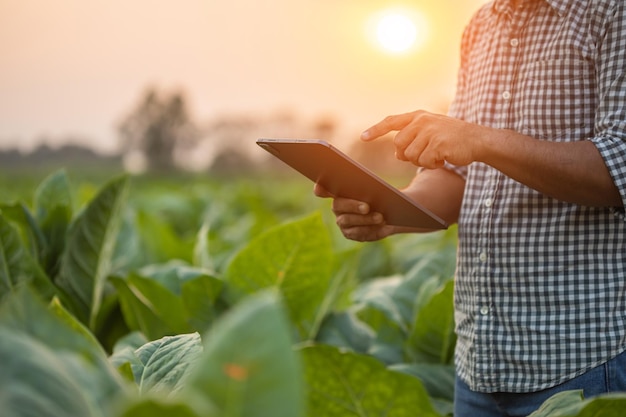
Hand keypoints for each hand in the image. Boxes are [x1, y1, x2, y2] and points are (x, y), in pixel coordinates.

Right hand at [313, 183, 395, 241]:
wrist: (390, 211)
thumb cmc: (380, 193)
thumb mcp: (377, 184)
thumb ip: (367, 180)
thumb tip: (363, 171)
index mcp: (337, 191)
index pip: (322, 188)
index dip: (320, 187)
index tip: (321, 187)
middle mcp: (336, 207)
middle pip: (338, 206)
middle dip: (353, 206)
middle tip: (367, 205)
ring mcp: (343, 222)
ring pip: (348, 222)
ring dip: (365, 220)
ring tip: (380, 216)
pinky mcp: (352, 234)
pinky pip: (359, 234)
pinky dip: (371, 230)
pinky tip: (382, 226)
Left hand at [361, 110, 485, 167]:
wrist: (477, 140)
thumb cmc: (452, 139)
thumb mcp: (430, 133)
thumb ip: (412, 138)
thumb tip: (397, 154)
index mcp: (418, 116)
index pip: (391, 121)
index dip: (376, 130)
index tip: (363, 137)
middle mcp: (422, 121)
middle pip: (398, 145)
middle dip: (408, 155)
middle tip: (426, 153)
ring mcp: (430, 131)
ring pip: (410, 155)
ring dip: (423, 160)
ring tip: (438, 154)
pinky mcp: (437, 143)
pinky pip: (424, 161)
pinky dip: (433, 164)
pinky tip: (444, 159)